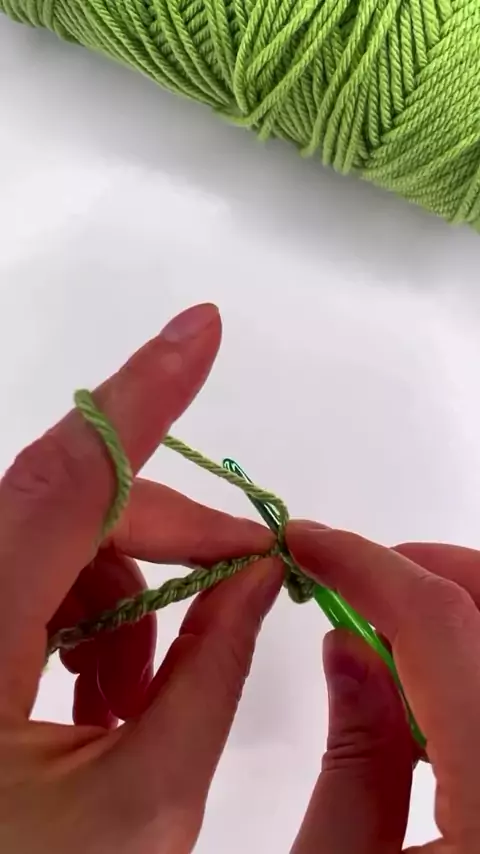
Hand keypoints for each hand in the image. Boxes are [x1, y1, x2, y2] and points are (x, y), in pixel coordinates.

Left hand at [0, 303, 282, 853]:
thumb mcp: (141, 804)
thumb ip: (210, 677)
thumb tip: (253, 576)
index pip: (67, 480)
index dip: (142, 397)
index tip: (202, 331)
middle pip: (72, 508)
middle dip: (170, 533)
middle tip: (250, 565)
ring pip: (55, 544)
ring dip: (126, 596)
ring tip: (143, 693)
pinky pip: (32, 579)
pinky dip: (87, 619)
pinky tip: (103, 696)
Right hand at [286, 524, 479, 852]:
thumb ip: (353, 757)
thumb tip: (348, 646)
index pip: (441, 624)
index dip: (366, 565)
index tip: (308, 544)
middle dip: (428, 573)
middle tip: (356, 584)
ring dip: (450, 620)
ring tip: (382, 654)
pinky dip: (467, 663)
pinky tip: (427, 707)